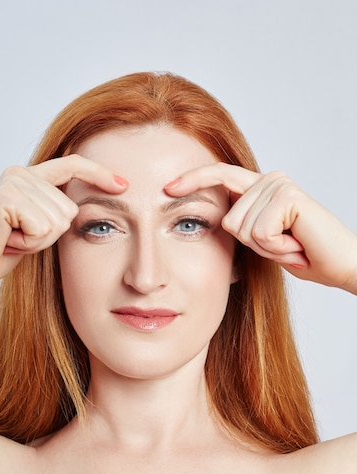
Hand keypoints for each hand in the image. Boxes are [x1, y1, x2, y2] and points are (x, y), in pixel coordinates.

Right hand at [0, 155, 127, 302]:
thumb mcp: (35, 228)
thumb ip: (54, 212)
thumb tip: (86, 210)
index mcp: (29, 178)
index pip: (72, 166)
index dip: (99, 174)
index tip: (123, 184)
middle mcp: (21, 174)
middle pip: (70, 209)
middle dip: (51, 235)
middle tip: (21, 239)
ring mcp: (13, 183)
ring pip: (59, 221)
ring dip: (39, 241)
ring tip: (13, 239)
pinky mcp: (6, 198)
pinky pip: (43, 228)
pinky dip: (30, 244)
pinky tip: (9, 241)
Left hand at [165, 163, 356, 294]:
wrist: (340, 264)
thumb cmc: (303, 253)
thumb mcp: (263, 240)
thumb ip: (243, 226)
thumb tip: (215, 222)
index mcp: (259, 188)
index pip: (219, 176)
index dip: (193, 181)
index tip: (167, 188)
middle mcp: (268, 180)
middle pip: (228, 220)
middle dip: (253, 245)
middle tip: (283, 246)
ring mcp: (278, 185)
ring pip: (242, 228)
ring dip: (266, 248)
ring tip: (291, 244)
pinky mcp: (287, 195)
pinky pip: (259, 233)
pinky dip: (276, 248)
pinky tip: (296, 243)